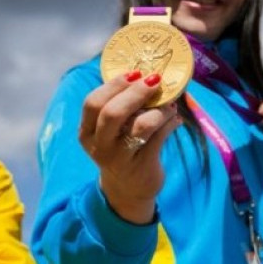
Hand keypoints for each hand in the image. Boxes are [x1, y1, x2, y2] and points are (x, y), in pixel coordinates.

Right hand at [80, 71, 181, 223]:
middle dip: (136, 92)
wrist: (128, 190)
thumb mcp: (110, 131)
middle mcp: (100, 145)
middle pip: (112, 112)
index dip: (114, 85)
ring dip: (158, 109)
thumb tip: (146, 74)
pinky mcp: (142, 166)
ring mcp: (120, 158)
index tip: (134, 73)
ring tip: (170, 104)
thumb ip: (119, 106)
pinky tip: (175, 118)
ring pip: (140, 125)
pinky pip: (159, 137)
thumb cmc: (121, 149)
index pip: (92, 103)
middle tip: (155, 80)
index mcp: (87, 132)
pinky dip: (170, 123)